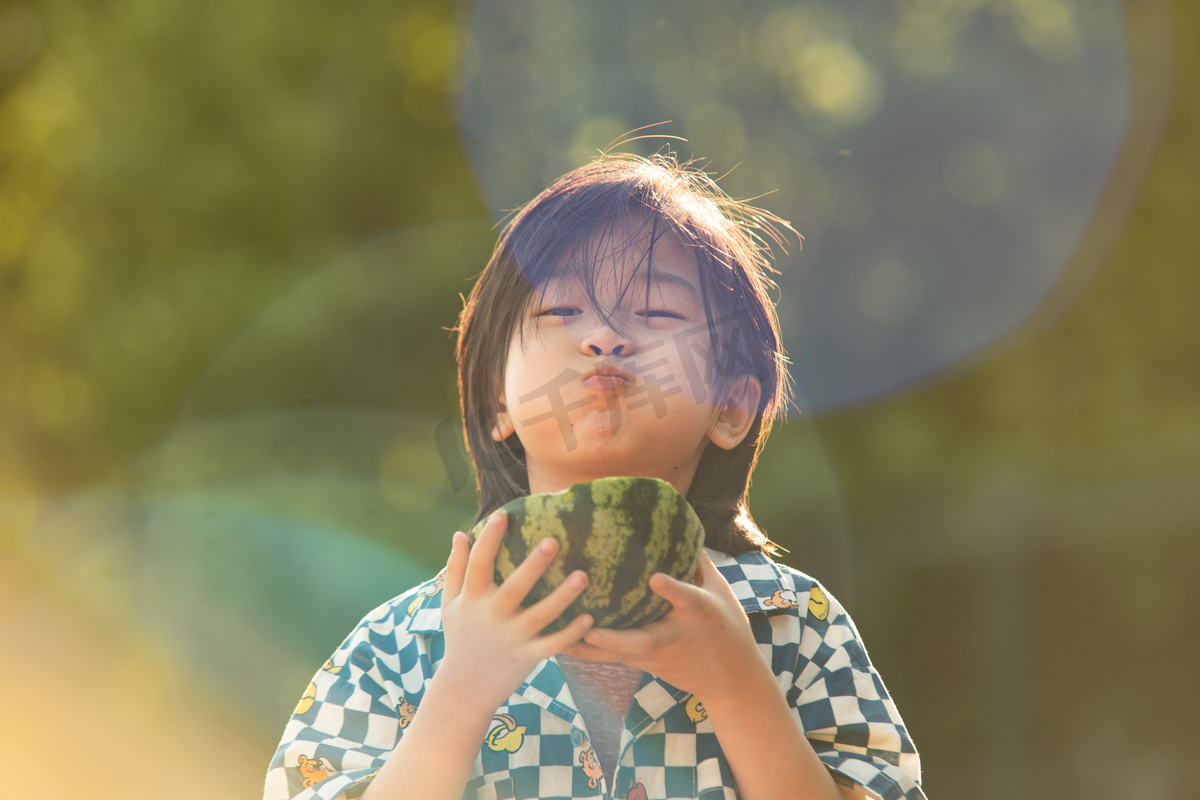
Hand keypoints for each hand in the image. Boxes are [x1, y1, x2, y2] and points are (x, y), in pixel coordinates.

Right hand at [438, 511, 593, 712]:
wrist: (465, 688)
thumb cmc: (460, 637)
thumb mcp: (450, 604)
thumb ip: (455, 569)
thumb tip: (459, 534)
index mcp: (472, 600)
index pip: (478, 564)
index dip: (489, 539)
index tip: (503, 515)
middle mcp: (492, 617)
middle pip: (515, 588)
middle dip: (534, 565)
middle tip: (553, 541)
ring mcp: (512, 638)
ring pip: (540, 616)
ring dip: (562, 597)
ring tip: (583, 575)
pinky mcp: (528, 656)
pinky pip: (553, 644)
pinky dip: (571, 633)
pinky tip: (590, 617)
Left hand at [563, 551, 763, 700]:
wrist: (732, 680)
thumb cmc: (728, 627)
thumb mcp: (720, 591)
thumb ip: (697, 562)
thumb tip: (678, 524)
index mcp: (698, 612)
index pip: (687, 599)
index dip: (672, 589)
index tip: (655, 579)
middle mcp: (674, 635)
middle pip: (644, 640)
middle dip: (616, 639)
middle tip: (589, 630)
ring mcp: (658, 655)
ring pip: (621, 655)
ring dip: (590, 648)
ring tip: (558, 638)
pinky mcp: (646, 665)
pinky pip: (614, 659)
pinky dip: (588, 653)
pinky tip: (559, 644)